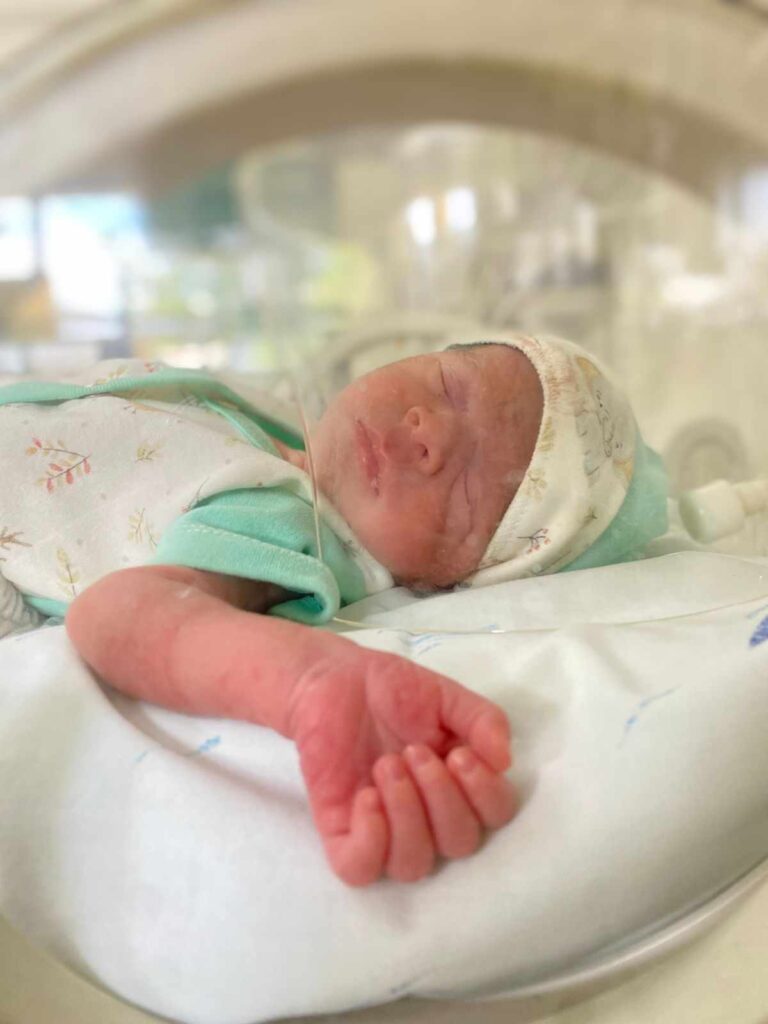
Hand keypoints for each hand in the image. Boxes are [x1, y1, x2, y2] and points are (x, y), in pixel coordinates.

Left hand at [288, 650, 516, 885]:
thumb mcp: (446, 695)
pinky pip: (360, 870)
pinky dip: (370, 839)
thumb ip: (482, 720)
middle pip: (458, 844)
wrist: (333, 678)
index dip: (484, 793)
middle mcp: (428, 816)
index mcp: (460, 785)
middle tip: (412, 751)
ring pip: (413, 864)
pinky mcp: (341, 831)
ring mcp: (384, 829)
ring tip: (386, 765)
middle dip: (440, 796)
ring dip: (406, 814)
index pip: (494, 816)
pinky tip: (366, 797)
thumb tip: (504, 760)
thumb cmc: (392, 690)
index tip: (458, 754)